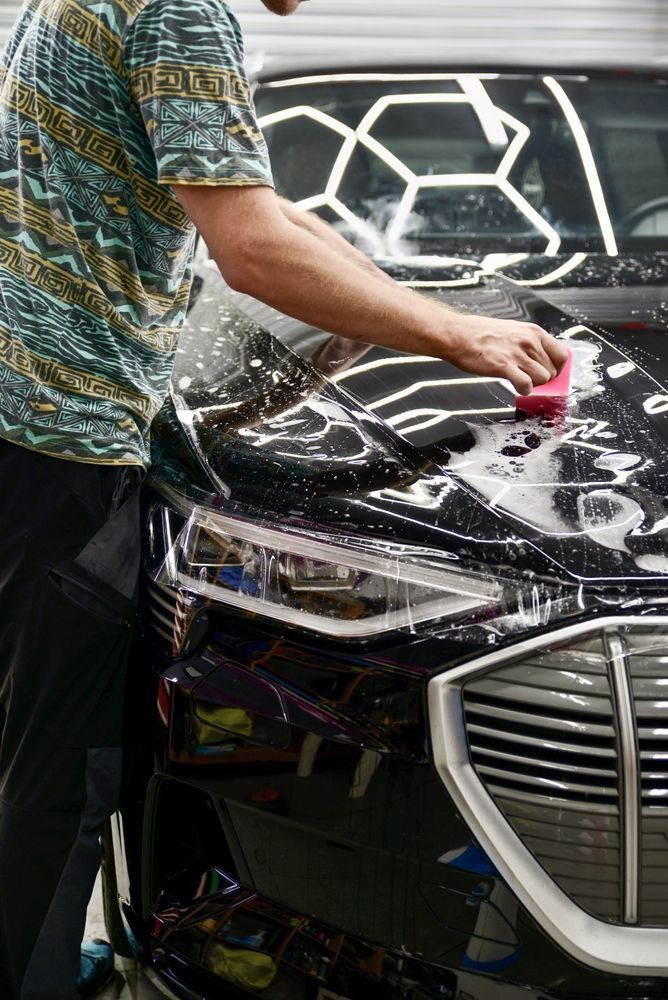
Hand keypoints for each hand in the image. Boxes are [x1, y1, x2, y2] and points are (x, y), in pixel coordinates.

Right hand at [447, 314, 568, 394]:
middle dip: (542, 379)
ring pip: (542, 379)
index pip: (562, 355)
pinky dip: (524, 390)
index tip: (548, 373)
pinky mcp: (505, 366)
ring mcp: (518, 354)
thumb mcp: (513, 331)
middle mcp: (530, 341)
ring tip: (520, 380)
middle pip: (552, 371)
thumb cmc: (480, 333)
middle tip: (528, 378)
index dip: (557, 368)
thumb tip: (539, 360)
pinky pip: (527, 385)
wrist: (458, 335)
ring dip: (533, 384)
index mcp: (534, 332)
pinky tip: (516, 386)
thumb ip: (529, 344)